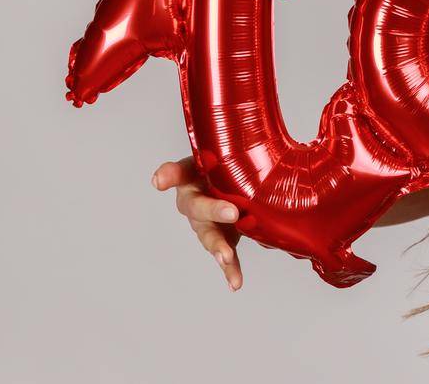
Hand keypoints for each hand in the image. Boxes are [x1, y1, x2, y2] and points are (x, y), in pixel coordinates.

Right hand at [152, 156, 242, 290]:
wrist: (234, 184)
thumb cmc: (226, 166)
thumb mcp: (227, 156)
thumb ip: (237, 153)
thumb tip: (269, 145)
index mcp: (192, 175)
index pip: (177, 171)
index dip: (168, 176)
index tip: (159, 181)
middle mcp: (194, 200)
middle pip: (197, 207)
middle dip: (213, 211)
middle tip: (231, 213)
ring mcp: (205, 223)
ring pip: (209, 235)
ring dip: (218, 247)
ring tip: (226, 257)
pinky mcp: (220, 238)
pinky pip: (224, 254)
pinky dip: (230, 269)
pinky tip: (235, 283)